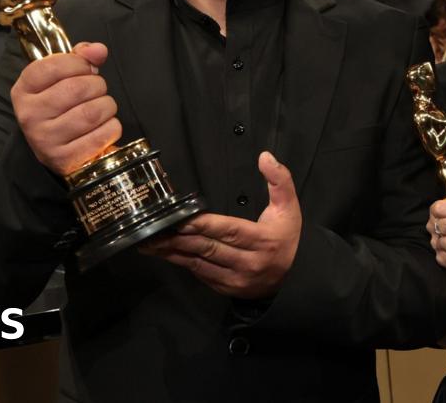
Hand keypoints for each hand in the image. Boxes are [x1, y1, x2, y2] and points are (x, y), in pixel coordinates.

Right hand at [11, 42, 121, 174]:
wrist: (57, 150)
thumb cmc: (61, 108)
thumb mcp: (62, 79)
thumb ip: (80, 58)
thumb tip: (98, 50)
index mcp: (23, 91)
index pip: (52, 66)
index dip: (77, 63)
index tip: (86, 68)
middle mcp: (30, 116)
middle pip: (76, 88)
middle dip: (97, 85)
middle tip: (97, 90)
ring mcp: (46, 140)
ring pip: (92, 111)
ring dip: (107, 106)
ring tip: (102, 108)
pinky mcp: (65, 159)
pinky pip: (103, 134)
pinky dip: (112, 127)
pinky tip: (103, 126)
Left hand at [140, 152, 301, 298]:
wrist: (295, 277)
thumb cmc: (287, 237)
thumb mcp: (289, 207)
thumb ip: (279, 180)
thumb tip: (265, 157)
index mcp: (263, 240)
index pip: (229, 231)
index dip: (204, 225)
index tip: (182, 220)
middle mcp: (249, 262)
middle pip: (209, 248)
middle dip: (179, 239)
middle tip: (155, 231)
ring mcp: (236, 279)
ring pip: (200, 264)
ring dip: (174, 253)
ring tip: (151, 243)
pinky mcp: (227, 288)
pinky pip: (201, 274)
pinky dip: (184, 263)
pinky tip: (167, 254)